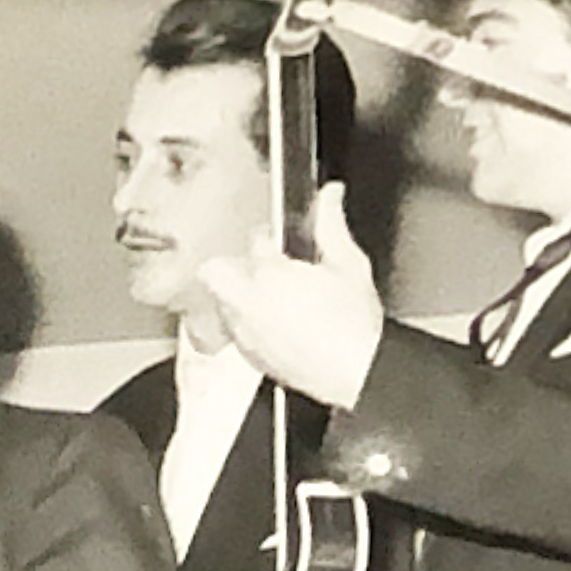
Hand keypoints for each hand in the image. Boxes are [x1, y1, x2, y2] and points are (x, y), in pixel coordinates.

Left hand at [193, 183, 382, 410]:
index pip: (255, 240)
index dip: (269, 237)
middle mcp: (248, 305)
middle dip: (233, 266)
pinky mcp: (251, 357)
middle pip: (214, 272)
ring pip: (222, 303)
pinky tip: (278, 324)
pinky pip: (235, 332)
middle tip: (262, 268)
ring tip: (273, 297)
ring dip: (240, 295)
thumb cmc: (353, 327)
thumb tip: (329, 196)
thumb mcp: (349, 264)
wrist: (356, 374)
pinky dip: (248, 323)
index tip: (280, 242)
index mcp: (269, 275)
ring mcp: (245, 334)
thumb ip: (332, 225)